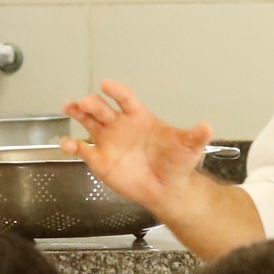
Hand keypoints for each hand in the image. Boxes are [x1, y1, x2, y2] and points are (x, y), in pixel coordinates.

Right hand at [60, 80, 214, 214]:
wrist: (166, 188)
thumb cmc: (175, 163)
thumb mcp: (188, 148)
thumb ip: (194, 136)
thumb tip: (207, 127)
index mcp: (138, 117)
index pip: (125, 99)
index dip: (116, 91)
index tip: (106, 85)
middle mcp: (120, 125)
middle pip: (102, 108)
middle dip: (92, 104)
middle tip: (85, 102)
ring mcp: (108, 141)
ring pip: (88, 122)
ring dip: (78, 113)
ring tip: (70, 107)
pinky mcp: (99, 159)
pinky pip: (82, 149)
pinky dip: (71, 146)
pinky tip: (67, 144)